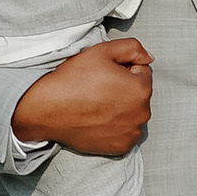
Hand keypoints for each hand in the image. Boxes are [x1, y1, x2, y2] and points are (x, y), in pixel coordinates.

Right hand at [12, 35, 152, 156]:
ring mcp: (132, 133)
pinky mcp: (121, 147)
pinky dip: (115, 126)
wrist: (48, 110)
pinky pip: (124, 131)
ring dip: (121, 107)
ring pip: (133, 113)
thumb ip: (132, 48)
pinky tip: (98, 119)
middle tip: (99, 88)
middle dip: (125, 88)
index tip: (105, 73)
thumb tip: (148, 57)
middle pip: (139, 94)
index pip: (143, 71)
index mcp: (141, 89)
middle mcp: (142, 114)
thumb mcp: (102, 51)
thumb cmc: (73, 80)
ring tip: (97, 104)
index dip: (124, 68)